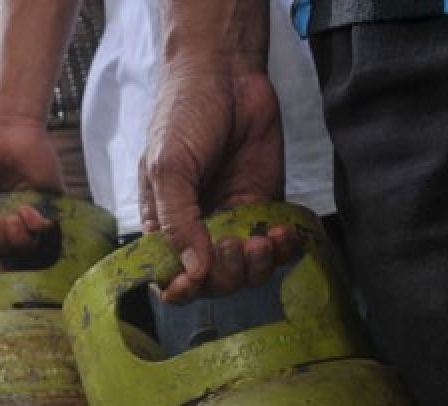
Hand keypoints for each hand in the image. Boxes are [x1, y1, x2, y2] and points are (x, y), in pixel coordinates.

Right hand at [0, 114, 62, 258]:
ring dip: (17, 238)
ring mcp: (29, 213)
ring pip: (27, 245)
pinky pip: (47, 230)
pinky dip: (36, 226)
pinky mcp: (49, 204)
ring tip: (11, 217)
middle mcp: (6, 218)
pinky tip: (26, 210)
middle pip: (5, 249)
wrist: (5, 127)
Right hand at [139, 63, 299, 303]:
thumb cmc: (184, 115)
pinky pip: (277, 248)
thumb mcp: (168, 167)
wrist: (227, 74)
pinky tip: (283, 234)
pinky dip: (284, 250)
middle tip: (235, 242)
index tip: (195, 280)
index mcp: (163, 226)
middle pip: (212, 282)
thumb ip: (178, 220)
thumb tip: (194, 270)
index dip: (181, 290)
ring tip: (262, 239)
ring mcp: (234, 221)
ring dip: (257, 267)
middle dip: (226, 274)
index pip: (168, 277)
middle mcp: (198, 230)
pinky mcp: (266, 208)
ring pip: (247, 273)